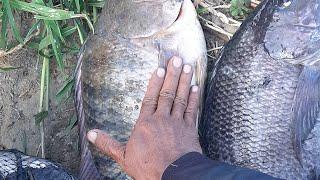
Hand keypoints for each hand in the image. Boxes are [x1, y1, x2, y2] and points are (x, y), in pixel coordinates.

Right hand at [87, 56, 201, 179]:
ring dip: (183, 81)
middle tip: (176, 58)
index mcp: (145, 123)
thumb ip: (107, 143)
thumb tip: (90, 134)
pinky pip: (191, 110)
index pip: (150, 98)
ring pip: (180, 97)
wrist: (174, 175)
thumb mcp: (123, 157)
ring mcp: (177, 122)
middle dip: (171, 74)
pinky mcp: (189, 129)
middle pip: (167, 93)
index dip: (155, 83)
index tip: (159, 69)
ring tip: (187, 66)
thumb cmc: (148, 167)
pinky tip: (195, 87)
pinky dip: (194, 98)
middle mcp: (162, 118)